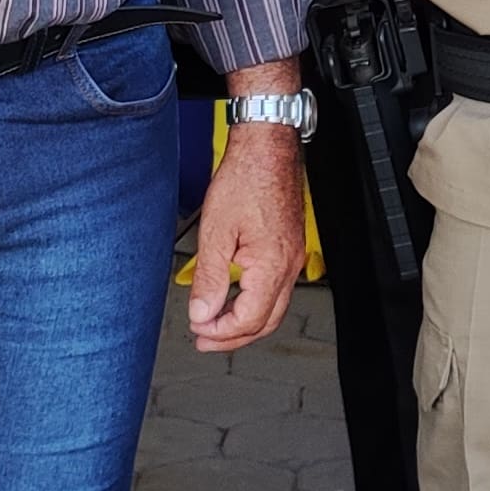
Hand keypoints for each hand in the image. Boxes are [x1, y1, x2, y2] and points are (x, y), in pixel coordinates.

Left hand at [185, 129, 302, 353]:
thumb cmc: (246, 179)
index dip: (221, 332)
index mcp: (271, 265)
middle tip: (204, 340)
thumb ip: (210, 278)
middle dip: (233, 337)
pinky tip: (235, 300)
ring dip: (244, 322)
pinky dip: (254, 303)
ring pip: (273, 309)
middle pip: (265, 322)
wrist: (267, 150)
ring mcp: (292, 258)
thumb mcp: (216, 231)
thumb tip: (203, 312)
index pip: (249, 319)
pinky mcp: (289, 249)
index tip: (197, 328)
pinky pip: (276, 290)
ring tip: (215, 325)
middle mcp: (288, 266)